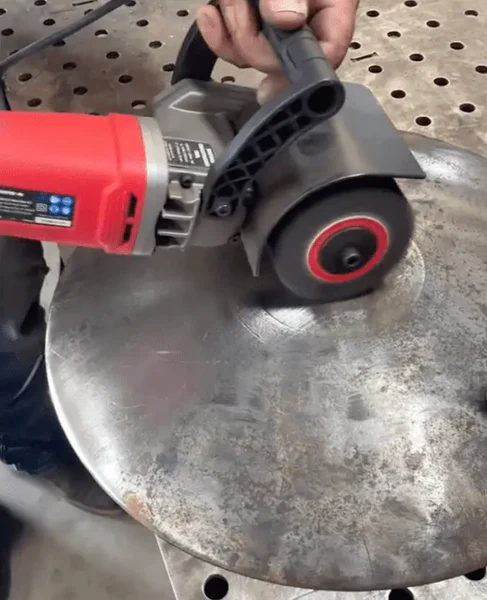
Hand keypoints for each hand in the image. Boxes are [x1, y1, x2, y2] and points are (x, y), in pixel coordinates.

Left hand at [196, 0, 358, 102]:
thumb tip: (287, 19)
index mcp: (332, 7)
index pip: (327, 52)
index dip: (302, 63)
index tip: (276, 58)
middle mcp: (307, 21)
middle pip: (282, 60)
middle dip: (252, 37)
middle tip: (242, 5)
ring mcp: (277, 26)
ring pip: (252, 54)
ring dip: (232, 25)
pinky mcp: (252, 25)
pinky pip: (233, 47)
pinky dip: (217, 33)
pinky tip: (211, 15)